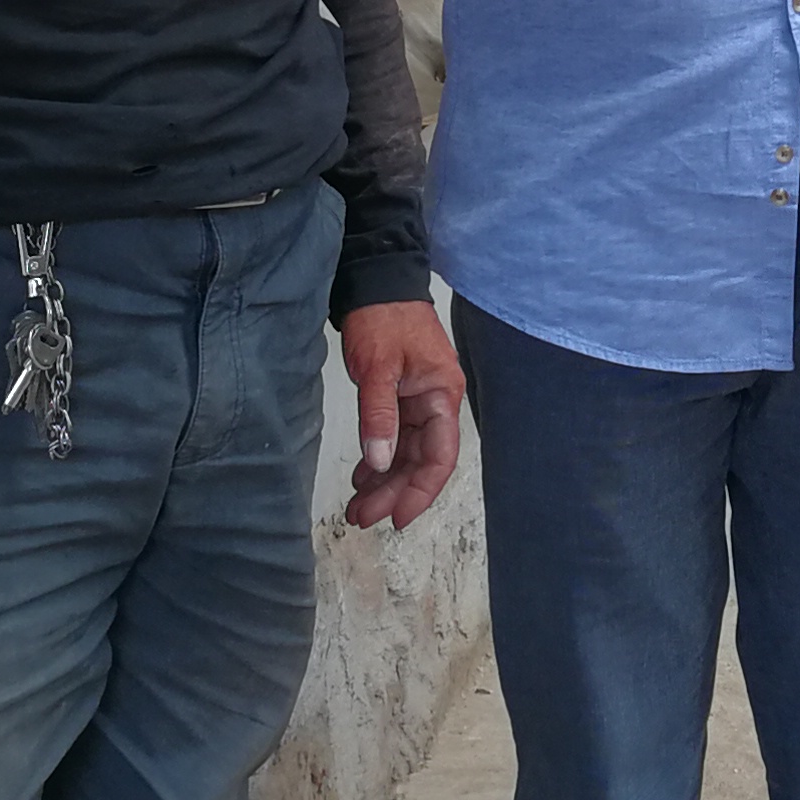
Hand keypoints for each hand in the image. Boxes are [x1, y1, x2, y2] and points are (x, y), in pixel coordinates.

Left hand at [340, 299, 465, 528]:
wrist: (376, 283)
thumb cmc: (384, 316)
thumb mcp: (378, 367)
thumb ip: (379, 415)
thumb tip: (381, 461)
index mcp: (442, 394)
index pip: (440, 455)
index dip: (421, 491)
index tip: (397, 517)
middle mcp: (436, 402)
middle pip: (421, 460)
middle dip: (393, 492)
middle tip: (362, 516)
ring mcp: (419, 400)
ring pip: (406, 453)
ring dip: (384, 480)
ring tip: (357, 505)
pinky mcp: (401, 396)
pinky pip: (395, 437)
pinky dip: (379, 458)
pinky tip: (362, 476)